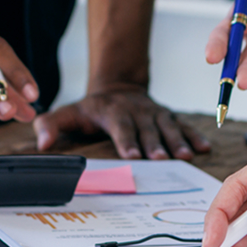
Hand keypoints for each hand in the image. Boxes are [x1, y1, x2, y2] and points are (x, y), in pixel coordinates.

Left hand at [34, 85, 211, 159]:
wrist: (117, 87)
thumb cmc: (92, 108)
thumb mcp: (69, 113)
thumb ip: (51, 125)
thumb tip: (41, 144)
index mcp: (113, 112)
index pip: (121, 128)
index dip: (127, 140)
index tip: (133, 155)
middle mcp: (137, 111)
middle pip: (147, 129)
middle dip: (155, 144)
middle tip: (162, 159)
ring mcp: (155, 113)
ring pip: (168, 127)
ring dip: (178, 141)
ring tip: (187, 156)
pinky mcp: (168, 116)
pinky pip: (184, 125)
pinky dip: (195, 135)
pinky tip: (205, 148)